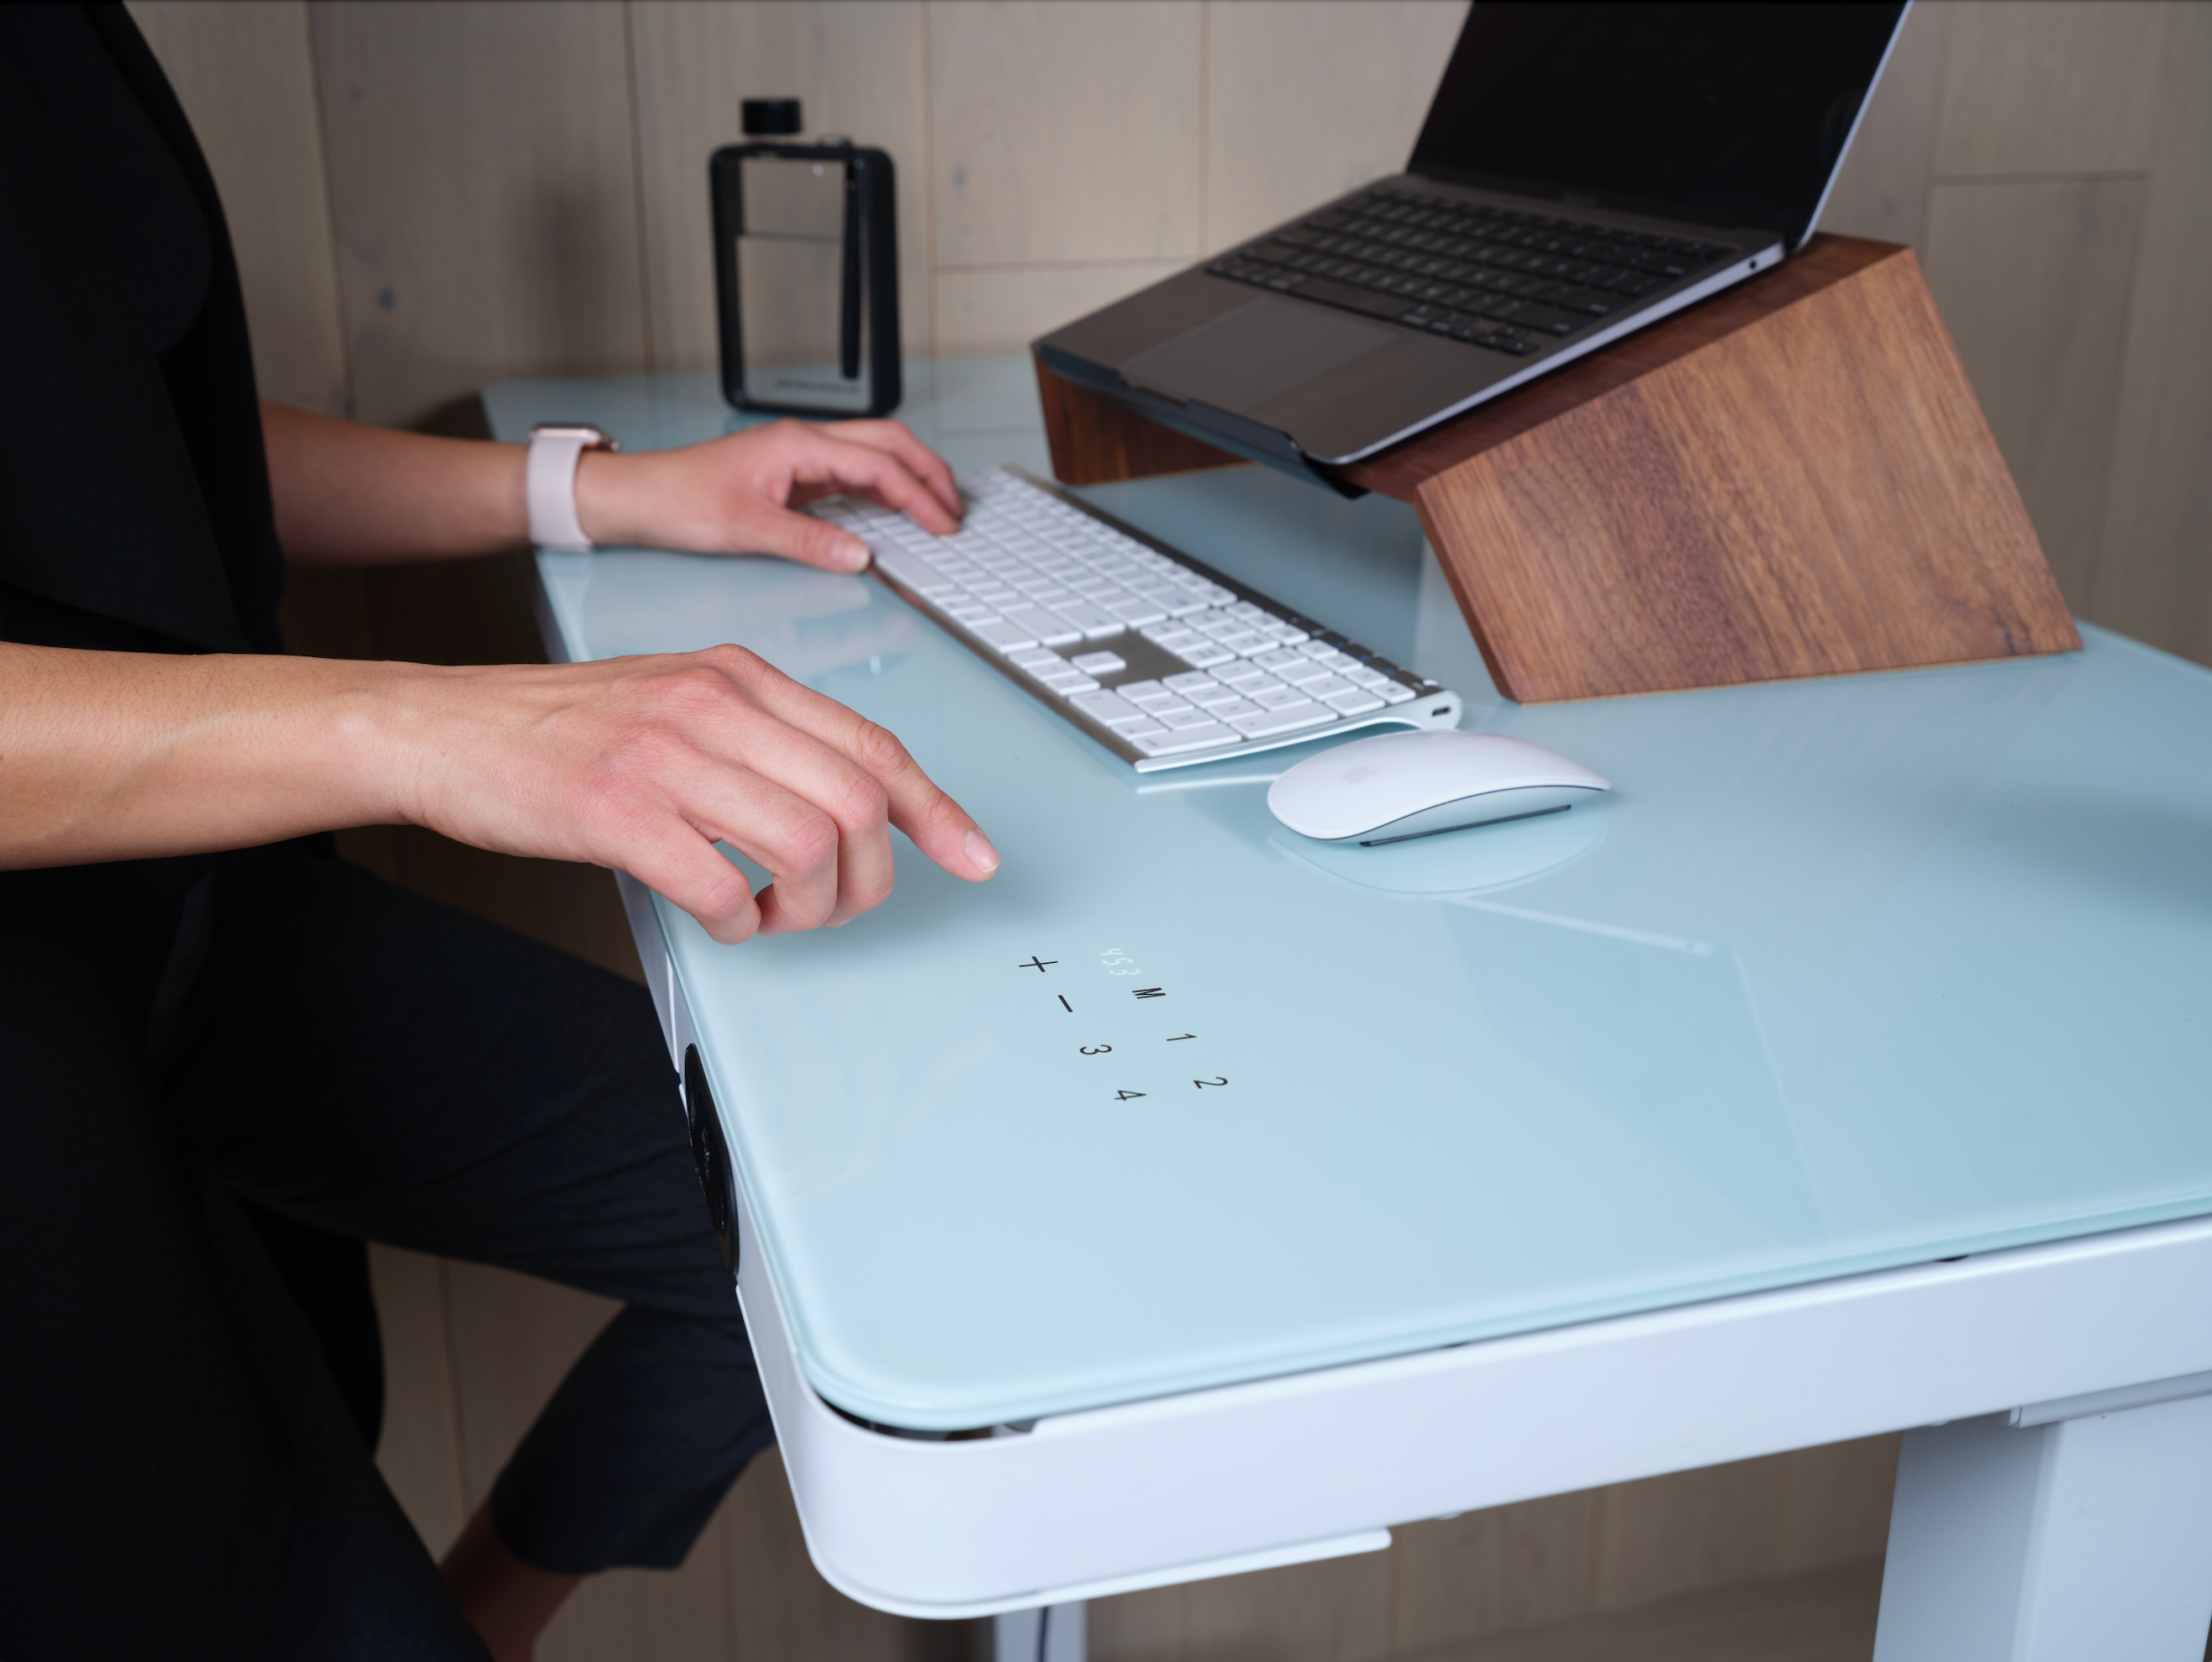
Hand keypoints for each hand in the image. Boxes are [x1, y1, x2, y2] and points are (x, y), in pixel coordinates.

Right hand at [398, 644, 997, 941]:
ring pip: (806, 843)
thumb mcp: (680, 700)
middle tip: (839, 908)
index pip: (873, 744)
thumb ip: (761, 739)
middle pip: (856, 801)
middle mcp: (715, 702)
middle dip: (870, 877)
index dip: (936, 810)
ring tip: (775, 915)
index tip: (974, 856)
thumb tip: (849, 807)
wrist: (443, 729)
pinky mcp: (619, 809)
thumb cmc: (562, 728)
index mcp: (740, 675)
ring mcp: (667, 753)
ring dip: (807, 905)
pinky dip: (741, 920)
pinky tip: (722, 918)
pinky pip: (724, 884)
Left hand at [576, 417, 961, 573]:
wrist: (639, 498)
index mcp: (798, 445)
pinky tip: (893, 515)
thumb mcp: (746, 527)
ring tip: (936, 511)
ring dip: (910, 478)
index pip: (878, 464)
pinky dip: (883, 492)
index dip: (918, 495)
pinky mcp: (794, 476)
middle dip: (929, 472)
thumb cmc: (679, 500)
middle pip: (889, 443)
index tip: (943, 525)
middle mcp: (804, 444)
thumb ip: (807, 542)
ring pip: (874, 455)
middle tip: (955, 509)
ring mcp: (800, 458)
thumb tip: (860, 555)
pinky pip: (853, 476)